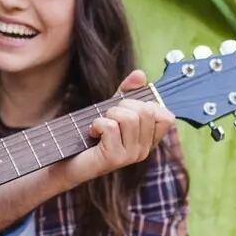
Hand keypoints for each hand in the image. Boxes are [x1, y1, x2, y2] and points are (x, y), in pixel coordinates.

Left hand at [57, 70, 174, 186]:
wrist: (68, 161)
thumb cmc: (92, 134)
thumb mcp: (112, 109)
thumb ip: (127, 93)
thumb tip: (140, 74)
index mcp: (148, 140)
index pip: (167, 117)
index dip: (147, 104)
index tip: (128, 109)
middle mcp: (144, 150)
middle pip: (147, 111)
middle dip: (123, 105)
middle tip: (109, 116)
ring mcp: (131, 156)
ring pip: (130, 118)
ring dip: (109, 114)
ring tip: (100, 125)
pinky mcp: (114, 158)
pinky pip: (111, 127)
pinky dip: (97, 123)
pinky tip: (93, 133)